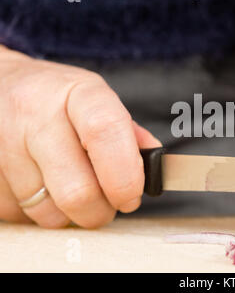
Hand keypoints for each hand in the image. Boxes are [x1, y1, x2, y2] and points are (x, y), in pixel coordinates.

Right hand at [0, 46, 160, 227]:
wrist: (0, 83)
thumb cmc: (57, 97)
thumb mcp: (96, 99)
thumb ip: (128, 133)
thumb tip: (155, 167)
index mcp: (77, 93)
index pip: (105, 133)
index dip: (125, 176)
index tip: (131, 196)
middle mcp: (35, 115)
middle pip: (77, 191)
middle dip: (100, 211)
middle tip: (107, 203)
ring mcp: (3, 144)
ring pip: (48, 212)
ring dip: (69, 213)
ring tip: (71, 186)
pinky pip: (20, 215)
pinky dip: (39, 211)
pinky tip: (43, 185)